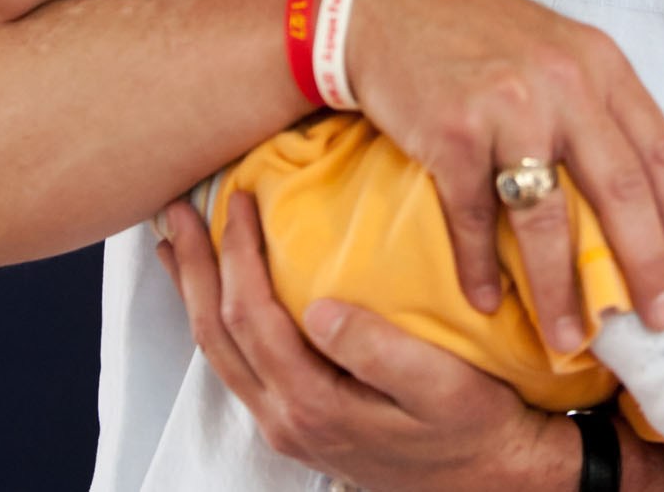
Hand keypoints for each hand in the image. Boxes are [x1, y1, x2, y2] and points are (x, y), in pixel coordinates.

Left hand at [158, 192, 576, 491]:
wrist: (489, 482)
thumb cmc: (474, 426)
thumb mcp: (443, 386)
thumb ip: (379, 350)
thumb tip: (320, 308)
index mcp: (315, 405)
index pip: (252, 317)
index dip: (238, 254)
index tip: (242, 199)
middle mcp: (286, 419)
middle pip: (214, 334)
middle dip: (191, 267)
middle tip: (174, 211)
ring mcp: (286, 425)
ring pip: (217, 352)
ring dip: (193, 292)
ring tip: (178, 244)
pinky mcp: (295, 422)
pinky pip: (236, 363)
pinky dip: (217, 317)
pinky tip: (219, 290)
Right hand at [346, 0, 663, 351]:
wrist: (380, 4)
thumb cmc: (466, 29)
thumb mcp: (549, 46)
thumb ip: (590, 101)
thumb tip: (623, 192)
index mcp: (596, 61)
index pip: (659, 151)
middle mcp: (561, 82)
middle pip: (620, 192)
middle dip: (643, 268)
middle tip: (653, 320)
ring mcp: (506, 108)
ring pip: (548, 220)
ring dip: (560, 290)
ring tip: (569, 337)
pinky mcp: (451, 134)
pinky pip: (476, 220)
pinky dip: (480, 268)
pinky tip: (484, 299)